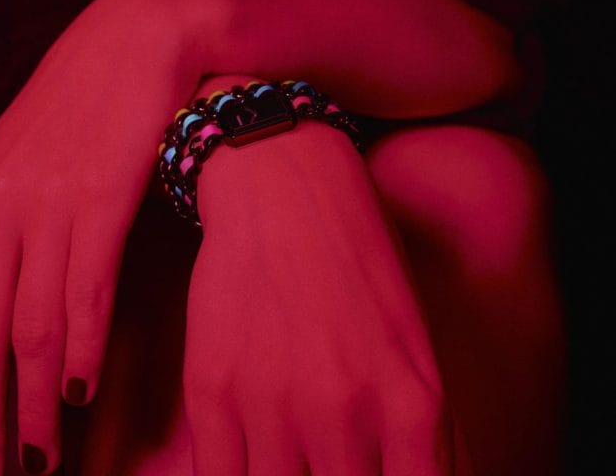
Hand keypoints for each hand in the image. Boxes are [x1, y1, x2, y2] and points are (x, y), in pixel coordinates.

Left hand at [0, 0, 210, 473]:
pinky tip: (79, 392)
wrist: (134, 41)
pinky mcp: (101, 196)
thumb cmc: (77, 113)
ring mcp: (46, 199)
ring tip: (36, 456)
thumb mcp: (15, 167)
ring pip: (26, 328)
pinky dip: (78, 353)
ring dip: (28, 405)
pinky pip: (83, 295)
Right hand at [184, 108, 457, 475]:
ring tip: (284, 454)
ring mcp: (274, 404)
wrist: (280, 180)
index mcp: (414, 403)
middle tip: (321, 459)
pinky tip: (243, 458)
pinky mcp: (211, 391)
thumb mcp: (412, 337)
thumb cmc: (354, 252)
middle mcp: (347, 413)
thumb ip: (419, 429)